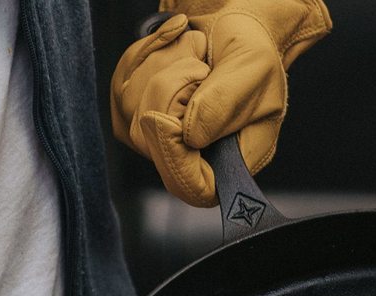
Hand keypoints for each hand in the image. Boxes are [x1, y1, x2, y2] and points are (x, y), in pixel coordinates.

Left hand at [110, 0, 331, 206]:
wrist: (231, 24)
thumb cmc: (251, 52)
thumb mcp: (252, 69)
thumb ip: (224, 103)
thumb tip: (190, 136)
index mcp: (235, 158)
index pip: (197, 190)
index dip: (175, 163)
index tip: (166, 121)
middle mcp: (197, 156)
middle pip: (155, 144)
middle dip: (171, 90)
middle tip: (202, 67)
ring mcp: (164, 139)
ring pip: (133, 112)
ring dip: (162, 66)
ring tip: (194, 53)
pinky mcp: (138, 114)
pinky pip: (122, 87)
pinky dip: (146, 56)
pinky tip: (173, 47)